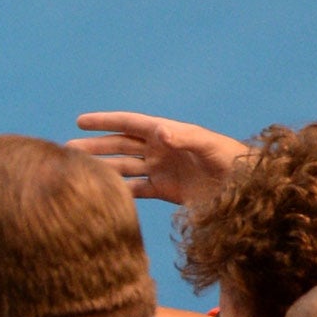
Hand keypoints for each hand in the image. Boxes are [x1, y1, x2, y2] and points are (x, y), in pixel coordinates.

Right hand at [66, 112, 246, 206]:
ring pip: (124, 167)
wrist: (250, 190)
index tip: (80, 121)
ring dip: (102, 168)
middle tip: (67, 150)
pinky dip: (118, 191)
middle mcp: (161, 149)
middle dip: (94, 147)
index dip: (105, 122)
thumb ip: (185, 138)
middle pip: (120, 146)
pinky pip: (136, 189)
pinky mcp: (166, 189)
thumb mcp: (211, 147)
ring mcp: (162, 169)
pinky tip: (101, 195)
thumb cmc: (236, 163)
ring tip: (77, 172)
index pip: (130, 124)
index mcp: (169, 133)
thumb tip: (159, 132)